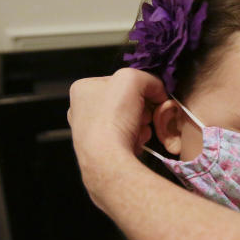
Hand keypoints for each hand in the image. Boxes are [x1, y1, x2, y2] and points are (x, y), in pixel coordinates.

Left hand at [67, 69, 166, 205]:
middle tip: (145, 116)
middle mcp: (81, 110)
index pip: (118, 81)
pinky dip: (134, 140)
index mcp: (82, 89)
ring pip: (126, 121)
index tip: (150, 97)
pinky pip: (123, 139)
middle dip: (140, 109)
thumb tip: (158, 92)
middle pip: (123, 102)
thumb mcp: (133, 79)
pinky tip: (135, 144)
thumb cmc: (113, 116)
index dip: (138, 88)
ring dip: (140, 125)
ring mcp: (88, 133)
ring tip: (140, 132)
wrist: (107, 160)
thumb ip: (148, 79)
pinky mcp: (98, 151)